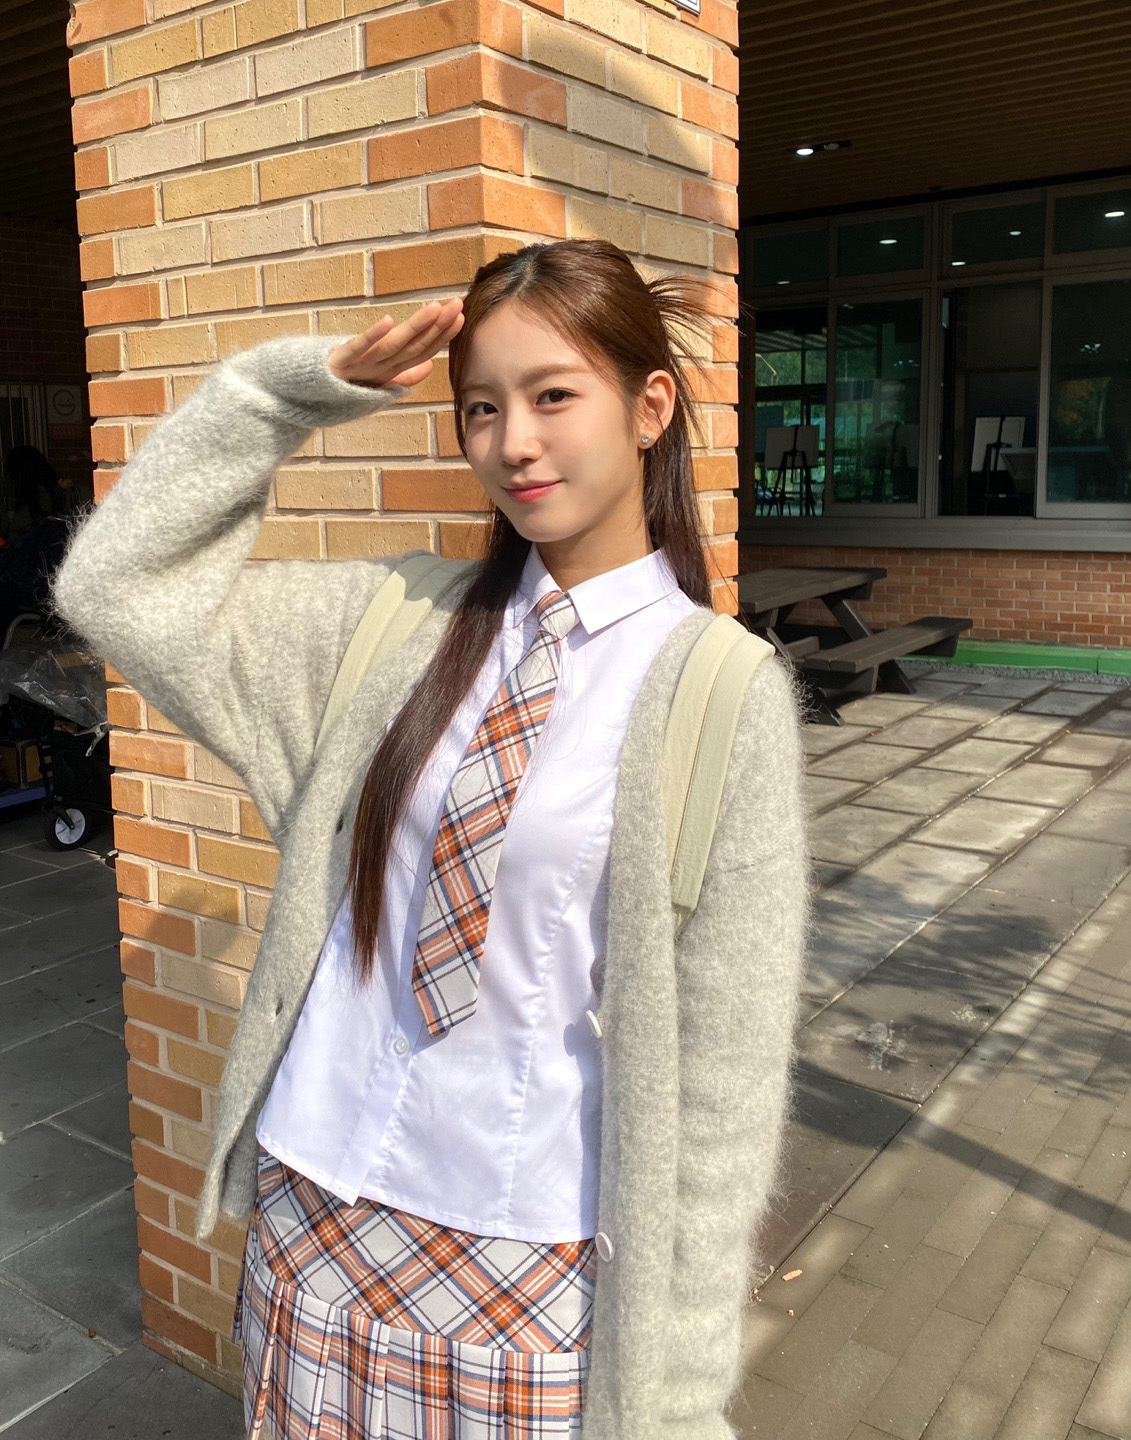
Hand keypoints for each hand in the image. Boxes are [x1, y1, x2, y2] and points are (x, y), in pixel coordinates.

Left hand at [328, 298, 463, 391]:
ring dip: (416, 327)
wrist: (306, 395)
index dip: (442, 336)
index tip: (459, 317)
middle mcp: (381, 371)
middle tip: (457, 305)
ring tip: (435, 308)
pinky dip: (374, 335)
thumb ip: (404, 374)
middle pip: (414, 347)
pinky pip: (359, 347)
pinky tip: (389, 320)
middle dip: (438, 326)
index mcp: (391, 373)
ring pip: (394, 346)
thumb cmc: (343, 385)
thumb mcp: (377, 379)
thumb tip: (430, 367)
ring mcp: (362, 366)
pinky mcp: (341, 361)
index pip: (422, 353)